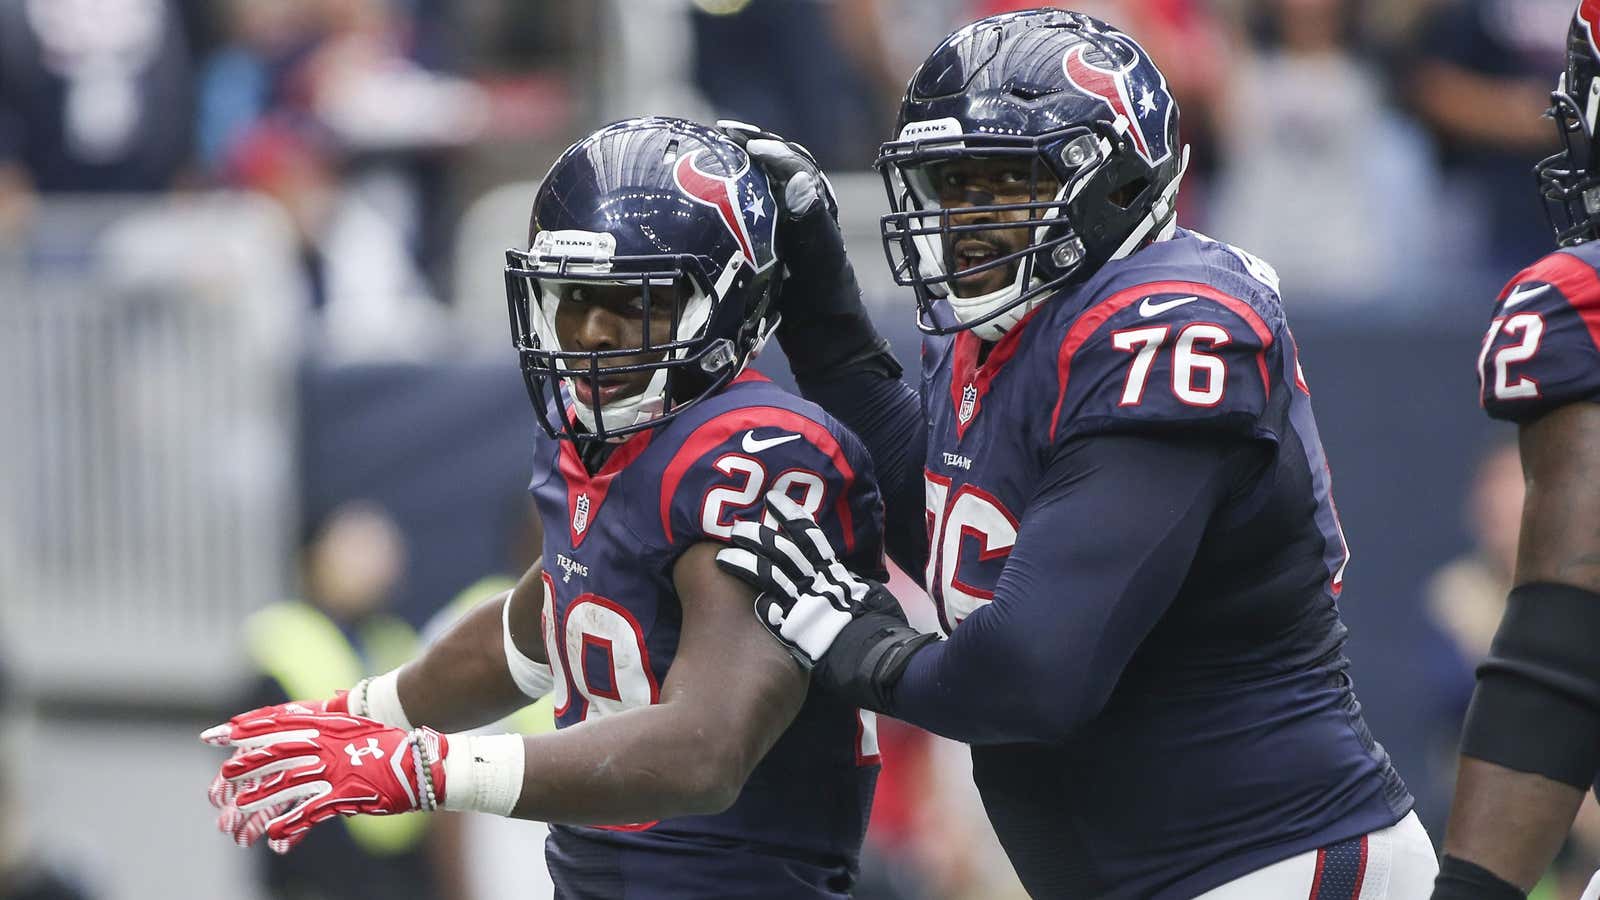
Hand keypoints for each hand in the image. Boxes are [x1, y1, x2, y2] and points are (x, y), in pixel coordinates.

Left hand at [202, 711, 446, 853]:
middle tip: (224, 774)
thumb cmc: (390, 744)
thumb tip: (316, 714)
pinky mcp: (345, 795)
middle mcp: (327, 748)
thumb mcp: (357, 729)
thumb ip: (332, 728)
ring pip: (286, 786)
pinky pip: (310, 812)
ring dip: (260, 801)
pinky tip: (274, 834)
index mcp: (329, 728)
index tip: (222, 731)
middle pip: (277, 755)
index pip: (280, 724)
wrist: (421, 761)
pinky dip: (290, 824)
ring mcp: (334, 772)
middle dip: (248, 765)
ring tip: (237, 812)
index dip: (249, 728)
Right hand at [716, 121, 896, 379]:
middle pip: (775, 169)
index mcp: (817, 210)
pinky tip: (704, 201)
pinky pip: (750, 216)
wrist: (829, 349)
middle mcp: (803, 214)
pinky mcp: (773, 251)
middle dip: (747, 147)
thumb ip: (812, 226)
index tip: (733, 138)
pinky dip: (729, 201)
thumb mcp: (822, 267)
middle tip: (714, 135)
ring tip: (706, 156)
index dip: (764, 147)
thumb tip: (798, 180)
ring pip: (761, 189)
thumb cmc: (831, 308)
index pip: (791, 165)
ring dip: (737, 169)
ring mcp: (788, 232)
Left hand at [716, 490, 936, 711]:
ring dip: (744, 563)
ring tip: (723, 556)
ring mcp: (801, 602)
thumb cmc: (875, 622)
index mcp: (833, 569)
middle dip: (758, 536)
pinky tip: (735, 596)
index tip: (772, 499)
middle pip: (781, 550)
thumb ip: (849, 581)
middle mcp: (814, 580)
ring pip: (768, 575)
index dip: (790, 515)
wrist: (873, 653)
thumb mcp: (865, 593)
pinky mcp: (791, 625)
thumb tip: (845, 577)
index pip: (808, 534)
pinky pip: (768, 609)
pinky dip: (754, 600)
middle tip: (736, 526)